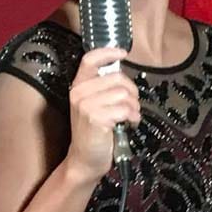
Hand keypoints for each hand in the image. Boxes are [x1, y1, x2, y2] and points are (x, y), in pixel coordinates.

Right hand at [66, 47, 140, 181]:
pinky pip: (125, 109)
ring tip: (127, 117)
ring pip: (124, 94)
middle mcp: (79, 93)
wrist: (85, 159)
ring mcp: (86, 105)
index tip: (122, 53)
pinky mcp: (95, 118)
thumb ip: (103, 87)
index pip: (89, 60)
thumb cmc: (94, 132)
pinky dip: (132, 118)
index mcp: (78, 87)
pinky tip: (126, 124)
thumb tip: (121, 71)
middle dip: (131, 92)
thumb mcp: (94, 105)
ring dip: (133, 107)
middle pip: (117, 78)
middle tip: (129, 106)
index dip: (107, 52)